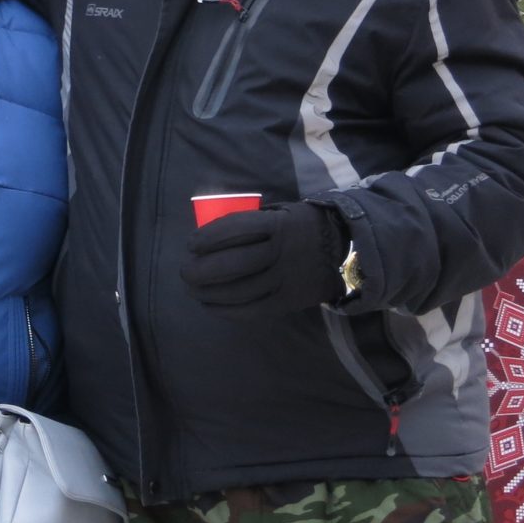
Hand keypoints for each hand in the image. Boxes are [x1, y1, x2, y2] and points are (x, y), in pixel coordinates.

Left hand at [181, 202, 344, 316]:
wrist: (338, 242)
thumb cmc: (294, 224)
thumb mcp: (276, 212)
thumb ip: (248, 221)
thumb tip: (207, 235)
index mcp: (277, 225)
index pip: (236, 229)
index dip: (209, 237)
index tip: (191, 244)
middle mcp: (282, 252)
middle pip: (234, 264)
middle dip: (202, 270)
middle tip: (186, 271)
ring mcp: (286, 279)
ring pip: (241, 290)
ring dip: (209, 292)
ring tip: (193, 289)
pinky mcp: (289, 301)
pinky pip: (253, 310)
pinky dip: (227, 310)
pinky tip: (210, 305)